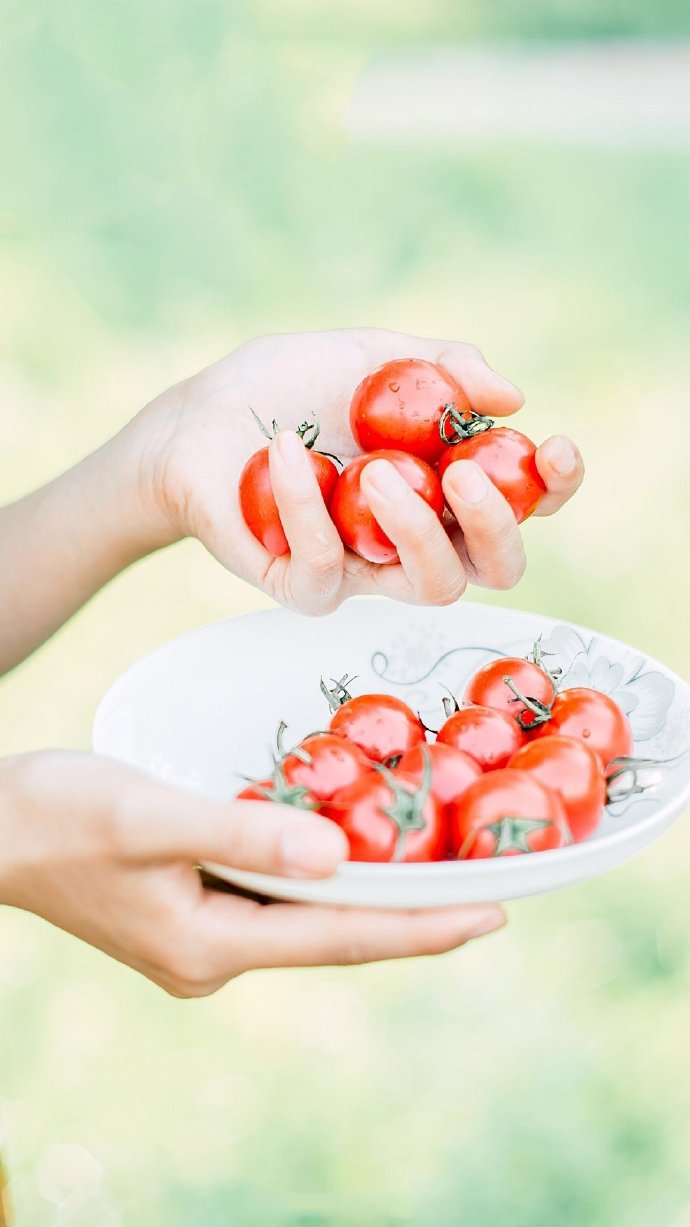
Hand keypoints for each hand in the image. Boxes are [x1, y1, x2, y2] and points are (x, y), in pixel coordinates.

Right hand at [0, 752, 504, 996]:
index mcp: (210, 944)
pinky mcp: (194, 909)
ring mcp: (205, 934)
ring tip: (442, 865)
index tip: (494, 914)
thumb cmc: (59, 815)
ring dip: (371, 891)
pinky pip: (278, 896)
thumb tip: (339, 858)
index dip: (423, 927)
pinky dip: (324, 873)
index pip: (340, 938)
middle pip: (335, 933)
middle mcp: (215, 954)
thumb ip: (243, 833)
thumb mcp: (149, 816)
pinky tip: (355, 848)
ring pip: (308, 914)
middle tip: (490, 884)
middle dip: (413, 913)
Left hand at [131, 327, 583, 613]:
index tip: (554, 446)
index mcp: (446, 483)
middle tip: (462, 473)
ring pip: (432, 586)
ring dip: (417, 528)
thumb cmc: (284, 387)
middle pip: (497, 566)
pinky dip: (309, 505)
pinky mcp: (305, 585)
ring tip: (378, 468)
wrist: (195, 419)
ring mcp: (365, 567)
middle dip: (496, 524)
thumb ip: (440, 364)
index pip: (526, 502)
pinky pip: (327, 568)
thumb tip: (513, 395)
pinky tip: (287, 448)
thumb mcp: (367, 354)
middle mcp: (418, 534)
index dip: (556, 486)